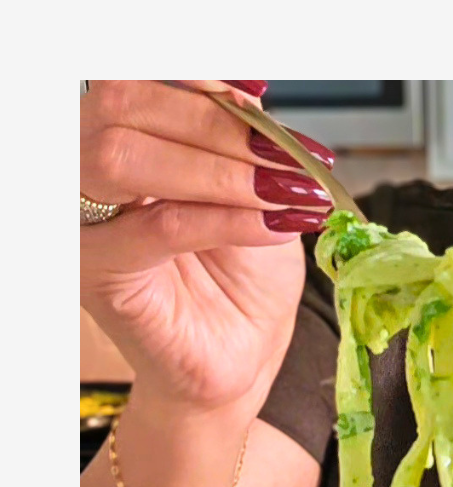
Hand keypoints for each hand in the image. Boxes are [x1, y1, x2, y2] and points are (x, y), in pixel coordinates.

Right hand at [80, 80, 334, 418]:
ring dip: (220, 171)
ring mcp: (84, 222)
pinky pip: (158, 227)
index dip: (204, 83)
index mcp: (121, 138)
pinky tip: (275, 225)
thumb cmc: (242, 281)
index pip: (141, 83)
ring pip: (126, 158)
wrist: (241, 357)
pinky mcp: (99, 274)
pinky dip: (224, 219)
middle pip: (126, 106)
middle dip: (219, 128)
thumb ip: (241, 143)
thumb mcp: (256, 195)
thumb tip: (248, 94)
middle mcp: (86, 171)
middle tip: (289, 161)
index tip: (270, 111)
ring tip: (287, 194)